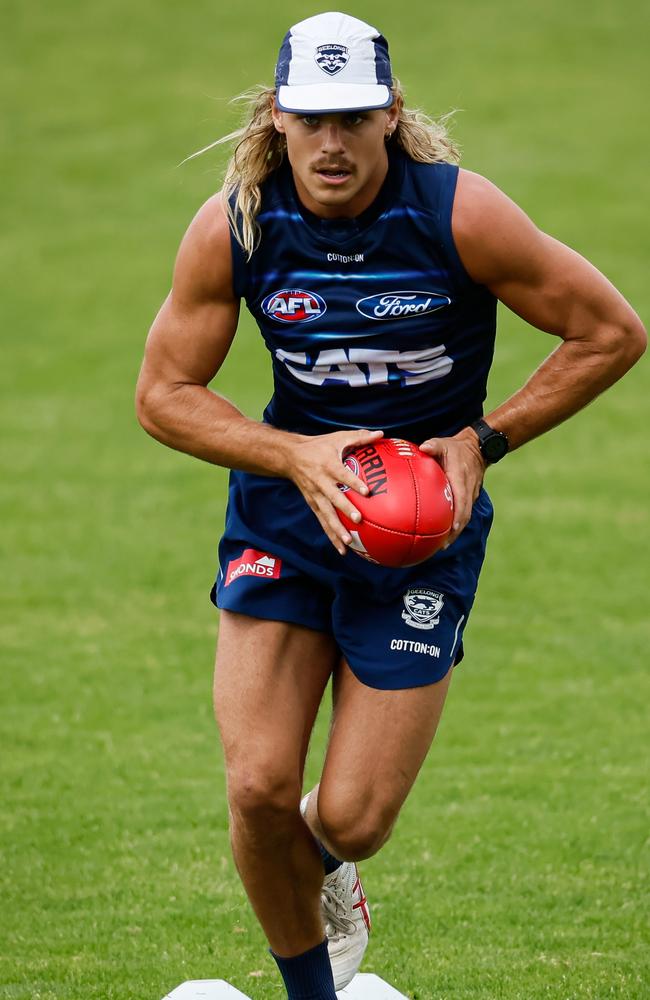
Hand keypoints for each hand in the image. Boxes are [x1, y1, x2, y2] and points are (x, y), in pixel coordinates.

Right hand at [282, 428, 383, 554]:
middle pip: (333, 498)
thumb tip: (381, 434)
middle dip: (345, 509)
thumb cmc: (319, 446)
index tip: (367, 491)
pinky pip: (323, 522)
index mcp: (328, 465)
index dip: (354, 483)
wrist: (290, 456)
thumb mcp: (338, 437)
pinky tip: (343, 550)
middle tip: (358, 520)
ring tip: (348, 543)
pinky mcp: (312, 504)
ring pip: (326, 515)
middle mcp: (320, 482)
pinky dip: (331, 536)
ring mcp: (315, 495)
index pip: (342, 475)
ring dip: (336, 530)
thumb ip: (359, 437)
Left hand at [419, 428, 485, 545]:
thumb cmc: (456, 448)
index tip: (452, 527)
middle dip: (455, 532)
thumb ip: (434, 446)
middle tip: (442, 545)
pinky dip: (455, 525)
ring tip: (441, 546)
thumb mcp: (444, 443)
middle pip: (464, 515)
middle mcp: (468, 489)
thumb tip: (423, 447)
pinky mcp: (469, 497)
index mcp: (461, 478)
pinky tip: (443, 534)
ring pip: (465, 517)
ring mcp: (470, 495)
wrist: (477, 448)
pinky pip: (463, 513)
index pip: (462, 499)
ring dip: (455, 532)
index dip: (458, 514)